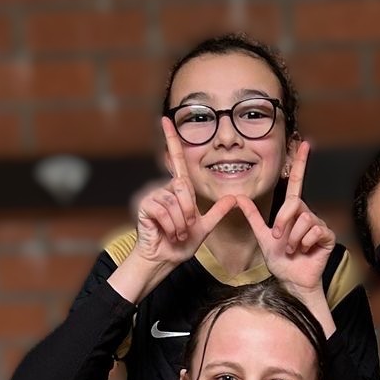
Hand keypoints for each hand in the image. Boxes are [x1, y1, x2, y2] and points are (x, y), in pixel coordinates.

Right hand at [131, 117, 238, 274]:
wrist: (165, 259)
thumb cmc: (181, 244)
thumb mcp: (205, 227)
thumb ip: (217, 212)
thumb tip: (235, 198)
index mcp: (179, 190)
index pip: (177, 160)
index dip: (172, 140)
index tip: (167, 119)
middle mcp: (166, 189)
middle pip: (183, 187)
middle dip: (188, 212)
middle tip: (186, 229)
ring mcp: (153, 196)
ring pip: (174, 202)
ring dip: (180, 224)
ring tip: (176, 234)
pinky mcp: (145, 205)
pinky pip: (163, 210)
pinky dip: (170, 226)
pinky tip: (167, 233)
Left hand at [240, 143, 333, 299]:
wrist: (291, 281)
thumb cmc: (281, 262)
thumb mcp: (263, 237)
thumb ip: (253, 217)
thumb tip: (238, 198)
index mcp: (292, 212)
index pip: (296, 183)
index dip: (300, 163)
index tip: (305, 144)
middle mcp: (306, 214)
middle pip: (294, 204)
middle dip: (283, 222)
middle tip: (279, 238)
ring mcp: (318, 224)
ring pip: (303, 219)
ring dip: (292, 237)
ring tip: (291, 249)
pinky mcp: (326, 236)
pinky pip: (314, 230)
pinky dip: (304, 242)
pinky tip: (303, 250)